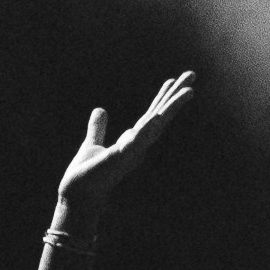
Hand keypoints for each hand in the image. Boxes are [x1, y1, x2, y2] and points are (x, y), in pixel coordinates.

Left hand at [55, 72, 195, 213]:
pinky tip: (157, 116)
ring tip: (188, 91)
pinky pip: (137, 141)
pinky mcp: (120, 158)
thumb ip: (98, 128)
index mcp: (132, 140)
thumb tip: (100, 110)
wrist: (77, 194)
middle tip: (191, 75)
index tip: (172, 80)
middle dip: (175, 95)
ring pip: (156, 124)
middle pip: (160, 114)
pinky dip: (148, 129)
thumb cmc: (86, 175)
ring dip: (172, 108)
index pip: (151, 114)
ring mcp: (132, 151)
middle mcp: (137, 145)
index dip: (162, 97)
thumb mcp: (92, 143)